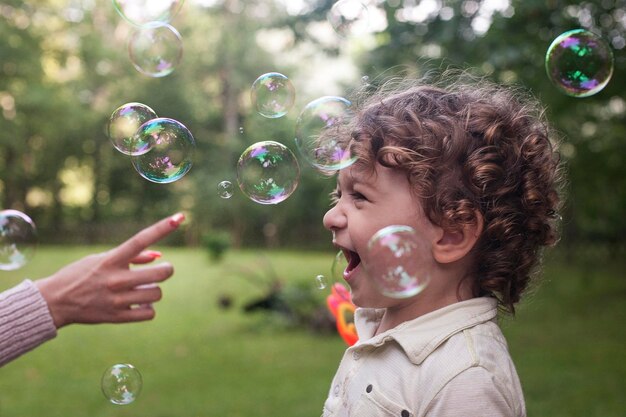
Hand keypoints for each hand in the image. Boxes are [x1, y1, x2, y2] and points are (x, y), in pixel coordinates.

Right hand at [35, 213, 184, 327]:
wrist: (55, 302)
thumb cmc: (81, 275)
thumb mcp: (102, 259)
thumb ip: (132, 257)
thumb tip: (158, 255)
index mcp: (112, 259)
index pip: (141, 240)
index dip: (162, 228)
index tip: (179, 217)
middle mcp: (116, 279)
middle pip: (161, 273)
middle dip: (167, 270)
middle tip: (163, 270)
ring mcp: (117, 299)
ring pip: (156, 294)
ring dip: (154, 290)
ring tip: (142, 289)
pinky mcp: (117, 317)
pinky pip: (149, 313)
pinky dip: (148, 308)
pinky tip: (139, 304)